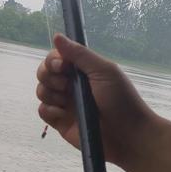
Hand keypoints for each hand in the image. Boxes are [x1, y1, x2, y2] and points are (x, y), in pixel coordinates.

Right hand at [36, 33, 154, 168]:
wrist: (128, 135)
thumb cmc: (121, 100)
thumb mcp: (103, 71)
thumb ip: (79, 54)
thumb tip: (57, 36)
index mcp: (81, 71)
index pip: (56, 58)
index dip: (53, 60)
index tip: (62, 66)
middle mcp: (71, 86)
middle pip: (44, 73)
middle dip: (48, 75)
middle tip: (65, 85)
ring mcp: (65, 104)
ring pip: (42, 91)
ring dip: (49, 92)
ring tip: (65, 100)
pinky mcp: (61, 123)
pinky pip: (43, 112)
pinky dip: (48, 110)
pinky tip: (62, 113)